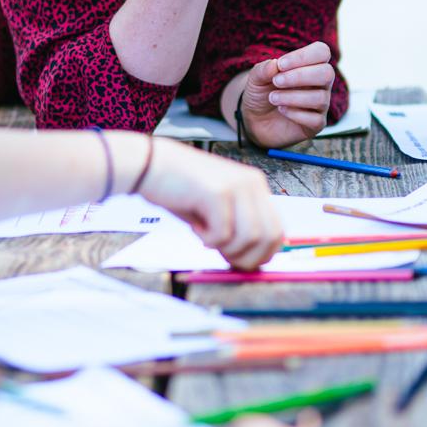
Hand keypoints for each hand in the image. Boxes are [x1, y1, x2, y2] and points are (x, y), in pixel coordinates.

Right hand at [131, 137, 282, 269]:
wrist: (148, 165)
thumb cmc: (179, 190)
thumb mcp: (216, 209)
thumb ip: (237, 228)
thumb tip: (252, 261)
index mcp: (255, 185)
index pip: (277, 230)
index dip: (262, 254)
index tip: (240, 261)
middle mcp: (252, 183)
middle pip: (271, 236)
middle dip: (249, 257)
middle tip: (224, 257)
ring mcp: (237, 186)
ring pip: (250, 237)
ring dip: (226, 248)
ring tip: (206, 238)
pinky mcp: (218, 193)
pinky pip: (224, 234)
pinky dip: (208, 240)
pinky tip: (195, 228)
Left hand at [235, 42, 335, 148]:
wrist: (255, 118)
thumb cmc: (261, 92)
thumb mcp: (256, 78)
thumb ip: (263, 69)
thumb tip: (274, 64)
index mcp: (310, 65)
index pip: (321, 52)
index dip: (303, 56)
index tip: (280, 65)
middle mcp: (320, 83)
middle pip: (327, 73)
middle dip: (300, 76)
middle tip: (276, 81)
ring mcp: (320, 104)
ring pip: (320, 98)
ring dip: (292, 97)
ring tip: (273, 98)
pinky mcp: (316, 124)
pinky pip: (316, 119)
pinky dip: (296, 114)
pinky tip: (282, 110)